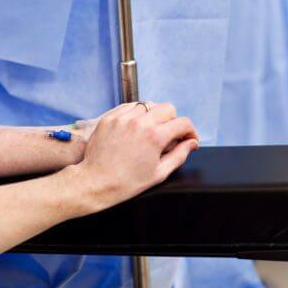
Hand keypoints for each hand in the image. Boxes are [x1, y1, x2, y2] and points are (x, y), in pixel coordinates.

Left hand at [72, 102, 198, 213]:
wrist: (96, 182)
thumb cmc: (127, 182)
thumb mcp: (159, 173)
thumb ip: (180, 154)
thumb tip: (192, 143)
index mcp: (155, 136)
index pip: (183, 123)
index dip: (190, 132)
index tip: (188, 139)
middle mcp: (140, 122)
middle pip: (168, 108)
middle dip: (173, 121)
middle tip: (168, 136)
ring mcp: (123, 118)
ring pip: (148, 105)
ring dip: (153, 116)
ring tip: (149, 132)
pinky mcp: (110, 117)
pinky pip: (130, 107)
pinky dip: (136, 114)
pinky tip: (134, 128)